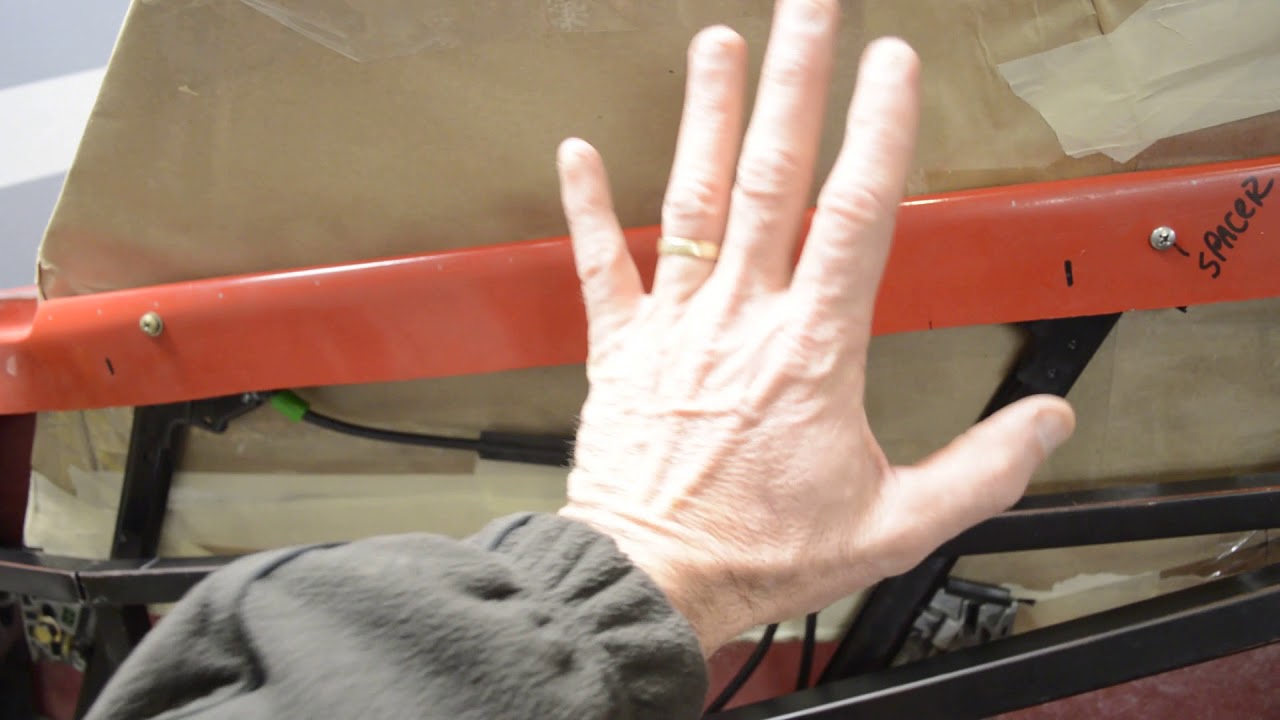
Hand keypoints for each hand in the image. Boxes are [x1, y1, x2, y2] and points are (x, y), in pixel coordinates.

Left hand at [555, 0, 1073, 655]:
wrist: (652, 583)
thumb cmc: (761, 554)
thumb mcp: (894, 525)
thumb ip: (980, 470)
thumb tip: (1049, 423)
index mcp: (812, 350)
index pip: (854, 216)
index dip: (877, 132)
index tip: (891, 65)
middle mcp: (741, 319)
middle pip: (773, 180)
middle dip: (795, 86)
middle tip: (807, 11)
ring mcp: (673, 327)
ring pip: (693, 201)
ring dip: (706, 118)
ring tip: (717, 45)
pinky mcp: (617, 350)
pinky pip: (599, 266)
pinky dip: (587, 208)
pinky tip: (576, 152)